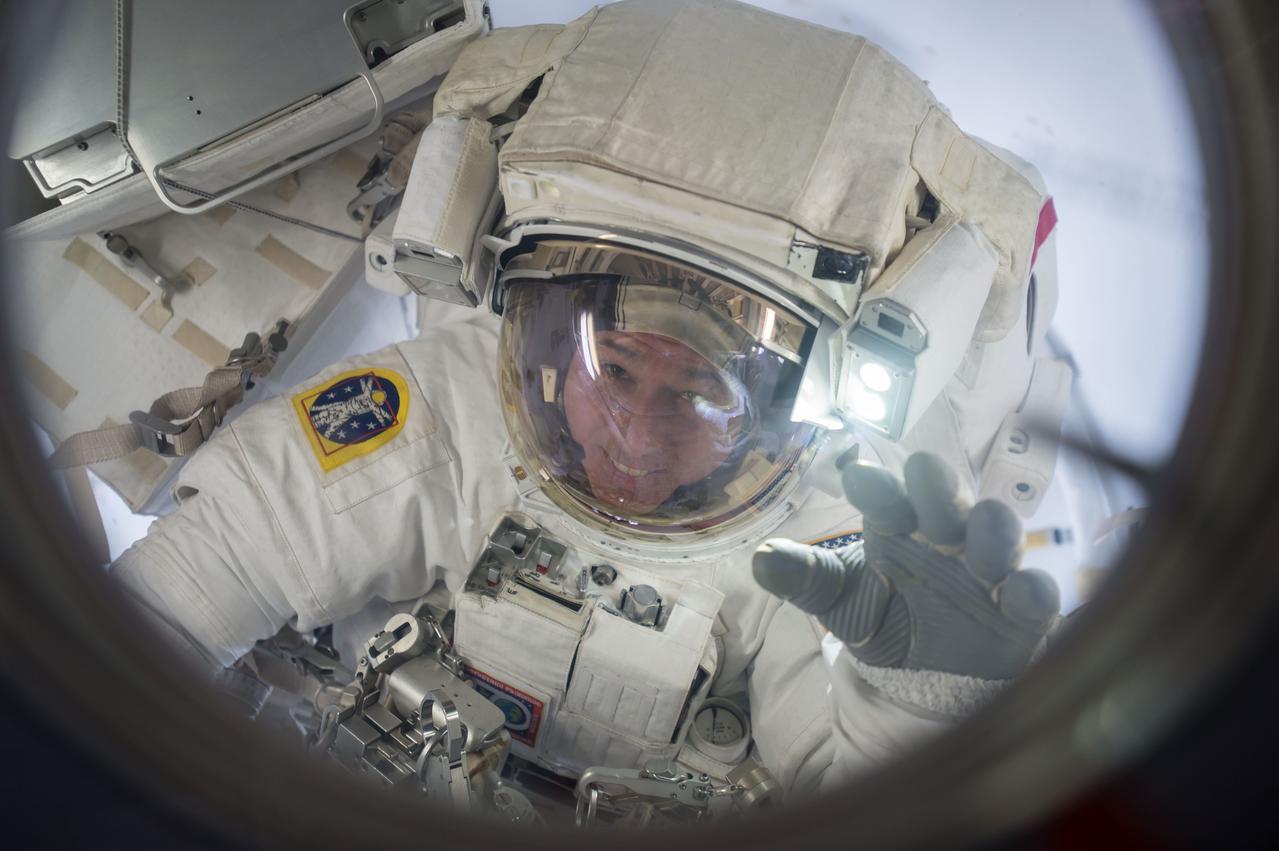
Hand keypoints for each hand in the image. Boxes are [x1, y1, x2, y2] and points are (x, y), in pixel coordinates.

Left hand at [753, 452, 1058, 679]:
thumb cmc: (885, 617)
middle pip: (948, 500)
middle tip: (923, 473)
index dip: (876, 487)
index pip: (887, 496)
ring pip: (999, 534)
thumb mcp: (839, 600)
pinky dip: (1031, 591)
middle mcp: (946, 535)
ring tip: (972, 529)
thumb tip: (759, 558)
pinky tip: (1019, 593)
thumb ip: (804, 579)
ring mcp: (988, 569)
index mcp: (900, 525)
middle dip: (938, 486)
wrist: (926, 675)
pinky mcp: (1023, 612)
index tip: (857, 478)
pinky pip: (1035, 596)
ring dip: (990, 528)